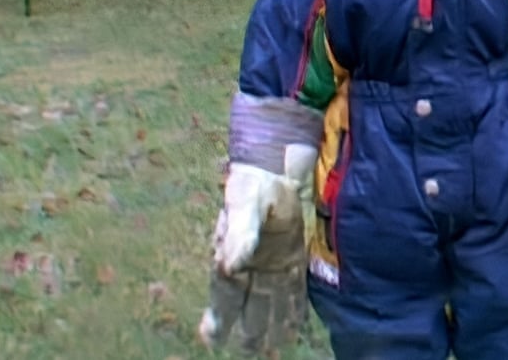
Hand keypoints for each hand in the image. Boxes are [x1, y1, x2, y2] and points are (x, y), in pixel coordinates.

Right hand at [198, 145, 315, 353]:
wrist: (277, 166)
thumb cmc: (255, 183)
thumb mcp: (245, 204)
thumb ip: (240, 234)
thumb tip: (231, 266)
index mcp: (231, 255)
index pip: (225, 294)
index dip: (219, 317)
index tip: (213, 339)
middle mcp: (250, 265)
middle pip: (248, 304)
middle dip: (248, 329)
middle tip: (250, 351)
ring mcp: (272, 263)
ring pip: (270, 301)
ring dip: (270, 324)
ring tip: (271, 348)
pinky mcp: (292, 257)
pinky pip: (292, 289)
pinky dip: (292, 308)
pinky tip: (294, 325)